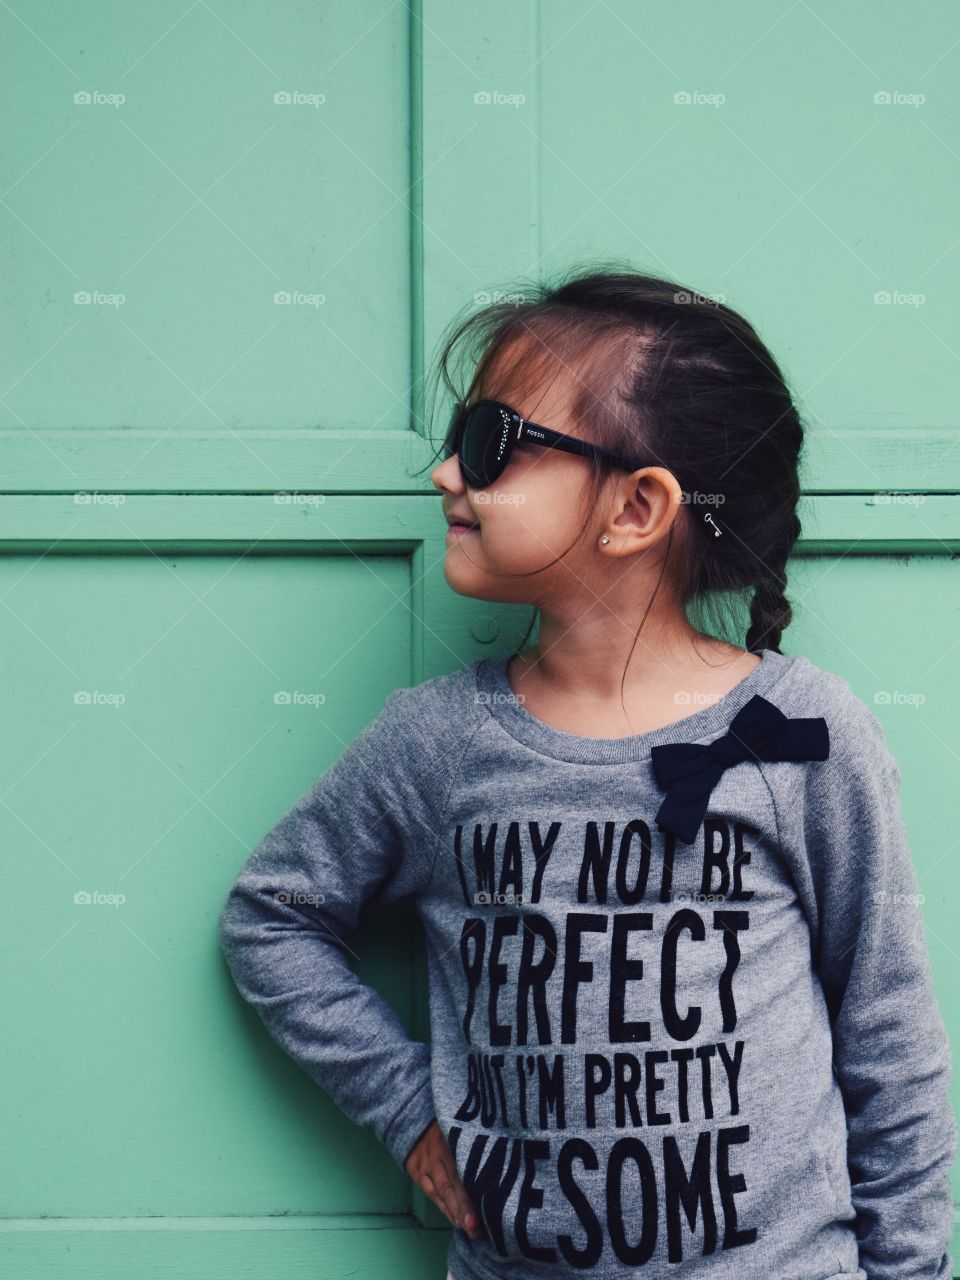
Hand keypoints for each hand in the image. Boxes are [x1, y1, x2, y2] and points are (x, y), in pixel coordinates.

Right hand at [405, 1120, 483, 1239]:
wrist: (413, 1119)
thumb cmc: (448, 1123)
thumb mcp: (463, 1124)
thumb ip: (478, 1139)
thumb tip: (504, 1158)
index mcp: (452, 1137)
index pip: (464, 1166)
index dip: (474, 1187)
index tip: (486, 1206)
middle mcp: (437, 1153)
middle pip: (452, 1183)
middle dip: (465, 1208)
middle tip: (476, 1228)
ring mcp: (425, 1164)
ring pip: (441, 1191)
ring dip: (455, 1212)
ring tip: (469, 1229)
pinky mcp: (417, 1172)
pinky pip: (431, 1193)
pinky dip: (443, 1208)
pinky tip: (455, 1220)